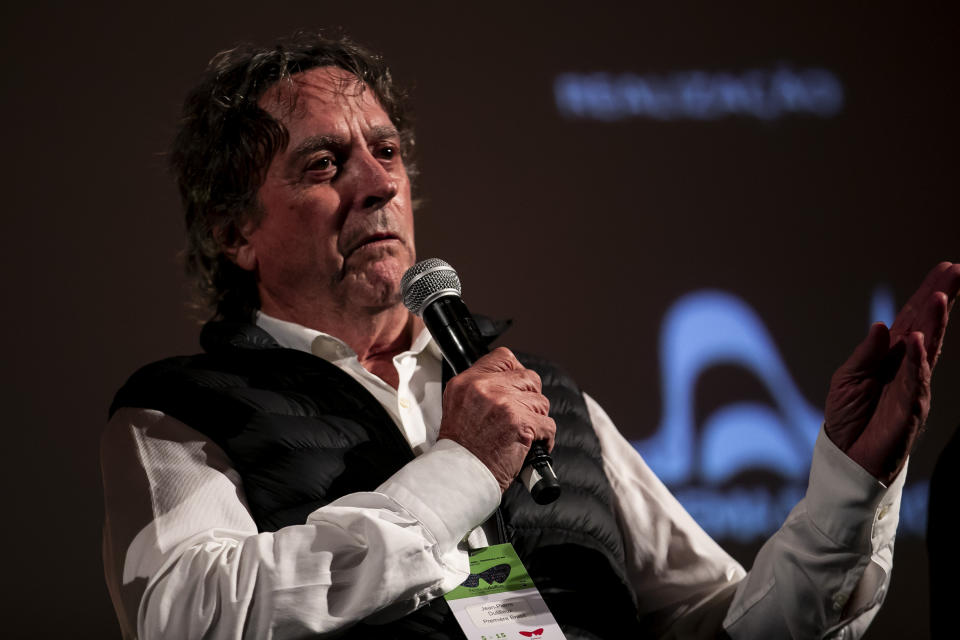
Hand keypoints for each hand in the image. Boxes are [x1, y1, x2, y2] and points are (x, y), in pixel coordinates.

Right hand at [438, 347, 555, 491]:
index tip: (518, 385)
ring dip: (537, 419)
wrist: (459, 475)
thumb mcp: (457, 407)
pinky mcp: (521, 423)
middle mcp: (485, 389)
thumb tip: (507, 381)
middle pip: (528, 378)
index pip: (503, 358)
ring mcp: (504, 404)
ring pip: (541, 402)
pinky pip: (548, 424)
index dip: (516, 371)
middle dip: (530, 397)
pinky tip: (532, 445)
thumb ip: (479, 390)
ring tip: (523, 432)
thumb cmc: (459, 449)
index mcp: (467, 382)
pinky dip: (545, 438)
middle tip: (522, 414)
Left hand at [825, 262, 959, 483]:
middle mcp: (907, 367)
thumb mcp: (847, 378)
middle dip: (941, 299)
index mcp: (890, 356)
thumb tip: (880, 326)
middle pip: (927, 327)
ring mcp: (913, 386)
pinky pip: (915, 381)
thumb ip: (865, 354)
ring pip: (926, 350)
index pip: (912, 319)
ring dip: (933, 323)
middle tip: (956, 271)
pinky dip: (916, 360)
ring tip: (940, 298)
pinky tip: (918, 340)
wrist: (847, 456)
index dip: (928, 295)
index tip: (945, 269)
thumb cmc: (849, 416)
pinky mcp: (910, 409)